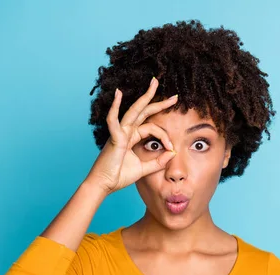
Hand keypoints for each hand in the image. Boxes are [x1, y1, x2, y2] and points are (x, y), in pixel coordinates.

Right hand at [84, 78, 176, 194]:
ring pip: (134, 111)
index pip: (153, 128)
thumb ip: (158, 162)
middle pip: (144, 112)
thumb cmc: (119, 176)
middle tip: (175, 96)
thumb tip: (173, 153)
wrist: (104, 185)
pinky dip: (115, 107)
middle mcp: (126, 131)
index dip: (165, 137)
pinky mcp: (114, 138)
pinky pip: (114, 120)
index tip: (172, 148)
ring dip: (145, 97)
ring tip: (154, 83)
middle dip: (159, 102)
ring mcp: (119, 133)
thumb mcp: (144, 169)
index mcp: (132, 137)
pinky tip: (118, 94)